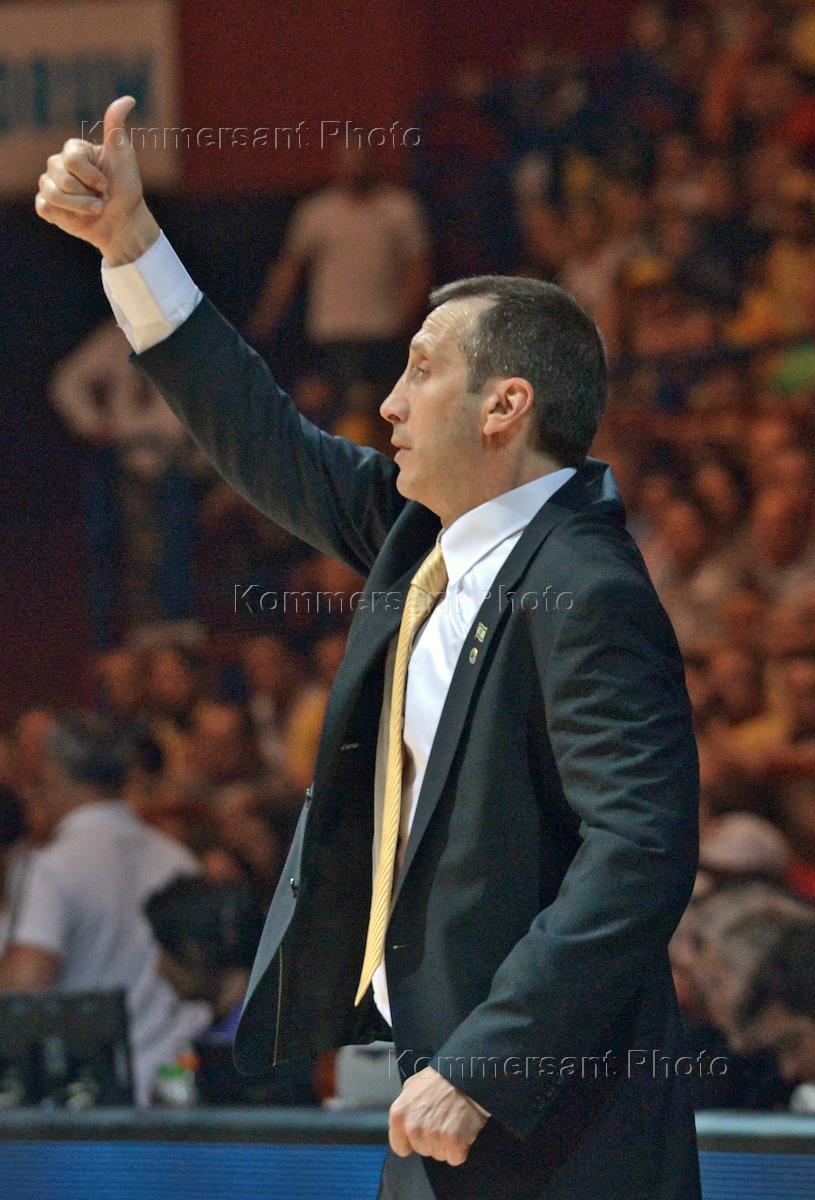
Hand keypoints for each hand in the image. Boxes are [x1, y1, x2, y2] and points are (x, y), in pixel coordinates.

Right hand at [35, 95, 158, 263]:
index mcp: (73, 150)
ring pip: (53, 194)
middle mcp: (58, 164)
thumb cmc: (125, 188)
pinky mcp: (47, 206)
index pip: (72, 160)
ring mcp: (50, 184)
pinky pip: (45, 207)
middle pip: (60, 178)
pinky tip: (78, 216)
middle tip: (101, 198)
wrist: (124, 222)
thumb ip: (116, 127)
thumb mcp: (123, 155)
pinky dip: (65, 215)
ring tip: (95, 209)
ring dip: (80, 207)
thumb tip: (128, 98)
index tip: (106, 184)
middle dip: (87, 194)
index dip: (92, 176)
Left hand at [388, 1066, 487, 1165]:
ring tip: (453, 1121)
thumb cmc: (441, 1078)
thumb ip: (405, 1108)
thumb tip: (403, 1121)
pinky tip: (462, 1129)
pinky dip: (461, 1148)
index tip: (422, 1133)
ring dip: (447, 1144)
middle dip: (432, 1141)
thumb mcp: (412, 1087)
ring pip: (439, 1155)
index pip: (400, 1146)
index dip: (413, 1141)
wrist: (465, 1074)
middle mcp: (412, 1127)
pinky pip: (455, 1157)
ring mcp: (432, 1135)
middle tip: (442, 1120)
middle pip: (422, 1151)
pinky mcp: (452, 1140)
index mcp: (399, 1114)